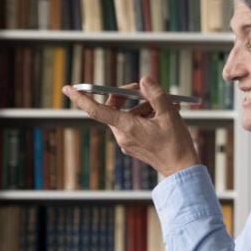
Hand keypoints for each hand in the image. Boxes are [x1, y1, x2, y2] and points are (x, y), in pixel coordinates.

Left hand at [63, 75, 198, 176]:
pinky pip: (133, 124)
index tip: (68, 88)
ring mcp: (127, 142)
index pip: (97, 110)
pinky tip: (164, 116)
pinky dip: (146, 117)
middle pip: (115, 108)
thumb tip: (144, 80)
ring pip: (127, 115)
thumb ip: (155, 94)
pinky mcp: (133, 145)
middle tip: (145, 89)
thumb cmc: (176, 144)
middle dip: (129, 96)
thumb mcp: (169, 114)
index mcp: (127, 127)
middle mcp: (122, 136)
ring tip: (167, 107)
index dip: (81, 98)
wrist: (182, 170)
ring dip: (144, 107)